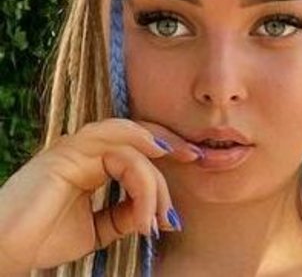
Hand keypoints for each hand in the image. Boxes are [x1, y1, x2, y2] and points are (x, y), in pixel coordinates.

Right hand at [0, 118, 202, 274]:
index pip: (137, 147)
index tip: (193, 161)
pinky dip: (137, 149)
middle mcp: (88, 149)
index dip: (166, 149)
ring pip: (129, 143)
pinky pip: (111, 143)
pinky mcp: (67, 153)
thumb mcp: (99, 228)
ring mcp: (77, 147)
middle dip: (168, 151)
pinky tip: (156, 158)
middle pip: (139, 141)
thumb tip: (156, 214)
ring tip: (174, 174)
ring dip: (154, 162)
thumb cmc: (46, 237)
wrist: (6, 250)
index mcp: (94, 162)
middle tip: (189, 171)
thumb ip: (125, 214)